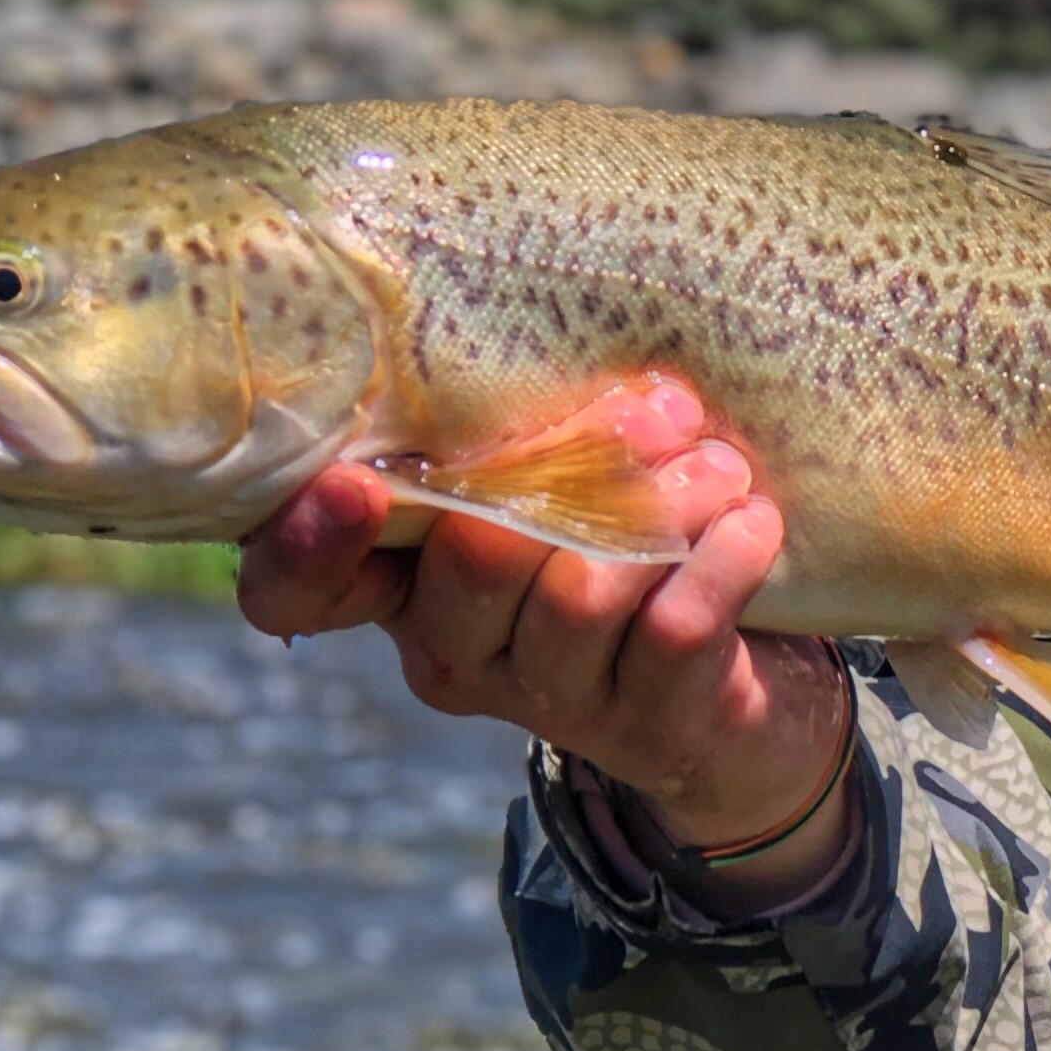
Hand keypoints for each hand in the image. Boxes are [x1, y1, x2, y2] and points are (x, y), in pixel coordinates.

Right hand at [235, 376, 857, 901]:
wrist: (745, 704)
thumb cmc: (639, 552)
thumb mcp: (567, 486)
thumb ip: (529, 436)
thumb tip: (550, 325)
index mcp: (410, 584)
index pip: (298, 590)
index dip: (302, 546)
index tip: (353, 483)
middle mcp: (459, 650)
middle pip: (470, 561)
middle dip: (576, 463)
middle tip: (658, 415)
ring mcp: (549, 699)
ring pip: (579, 592)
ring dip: (663, 507)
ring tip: (721, 467)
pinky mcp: (646, 725)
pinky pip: (673, 629)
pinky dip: (721, 558)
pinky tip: (752, 522)